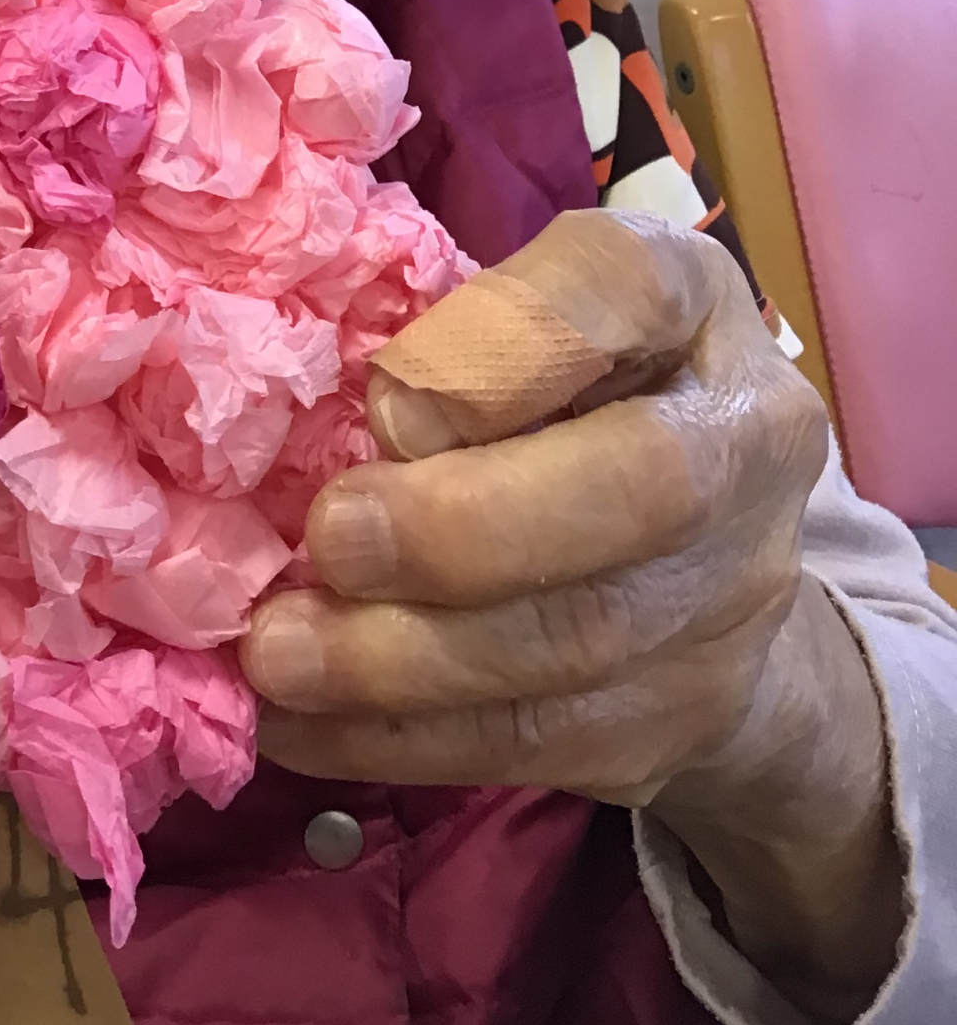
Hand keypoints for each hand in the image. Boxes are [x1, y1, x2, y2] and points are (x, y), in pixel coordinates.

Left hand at [239, 210, 902, 1014]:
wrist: (695, 564)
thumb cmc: (552, 394)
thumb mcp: (507, 320)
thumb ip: (450, 340)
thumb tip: (363, 420)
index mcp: (685, 294)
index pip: (624, 284)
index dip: (501, 348)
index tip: (385, 401)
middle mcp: (744, 436)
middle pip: (640, 487)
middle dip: (464, 527)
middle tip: (328, 541)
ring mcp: (735, 590)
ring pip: (580, 640)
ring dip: (409, 658)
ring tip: (280, 653)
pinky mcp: (685, 716)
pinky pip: (542, 741)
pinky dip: (403, 738)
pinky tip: (301, 726)